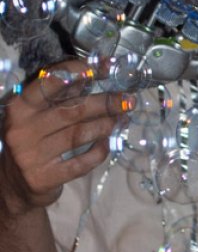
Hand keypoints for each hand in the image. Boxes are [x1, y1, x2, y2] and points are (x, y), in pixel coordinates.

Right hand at [0, 60, 133, 214]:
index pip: (50, 82)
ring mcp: (31, 156)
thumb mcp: (39, 115)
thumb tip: (96, 71)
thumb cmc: (33, 141)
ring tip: (122, 119)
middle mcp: (22, 129)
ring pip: (78, 135)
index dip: (79, 72)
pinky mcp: (44, 178)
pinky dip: (99, 152)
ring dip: (105, 125)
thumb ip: (62, 96)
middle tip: (128, 100)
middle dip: (104, 103)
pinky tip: (108, 143)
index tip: (106, 67)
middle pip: (72, 110)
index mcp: (20, 107)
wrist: (15, 184)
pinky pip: (81, 163)